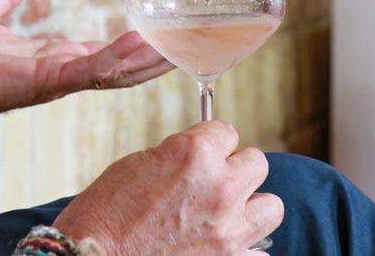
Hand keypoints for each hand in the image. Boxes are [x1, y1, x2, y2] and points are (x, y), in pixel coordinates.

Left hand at [0, 0, 173, 141]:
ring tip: (182, 42)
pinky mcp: (43, 82)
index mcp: (54, 59)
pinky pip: (90, 71)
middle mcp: (63, 74)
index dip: (139, 45)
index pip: (108, 53)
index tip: (168, 32)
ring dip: (149, 58)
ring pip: (117, 72)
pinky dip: (118, 57)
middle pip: (124, 67)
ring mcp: (57, 80)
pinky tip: (142, 41)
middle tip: (196, 42)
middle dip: (159, 56)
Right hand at [53, 120, 283, 254]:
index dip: (212, 142)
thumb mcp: (141, 164)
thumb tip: (205, 156)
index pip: (228, 131)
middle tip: (213, 181)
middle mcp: (221, 188)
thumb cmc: (104, 215)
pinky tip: (219, 244)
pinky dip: (244, 247)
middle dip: (235, 169)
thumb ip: (182, 155)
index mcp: (195, 154)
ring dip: (251, 206)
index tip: (202, 153)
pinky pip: (260, 250)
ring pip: (271, 205)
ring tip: (228, 213)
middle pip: (257, 163)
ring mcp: (229, 230)